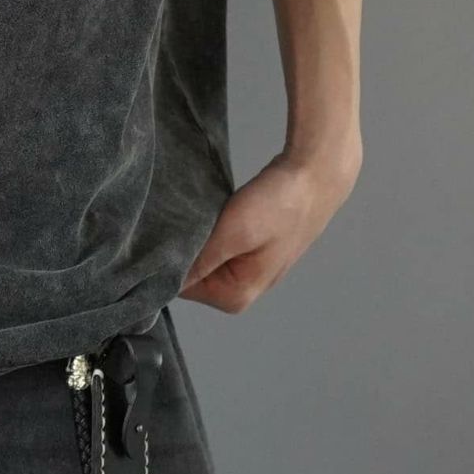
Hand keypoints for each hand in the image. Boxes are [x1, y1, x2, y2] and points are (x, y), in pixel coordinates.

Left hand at [179, 144, 360, 313]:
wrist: (314, 176)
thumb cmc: (277, 206)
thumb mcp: (234, 233)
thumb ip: (200, 260)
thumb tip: (162, 277)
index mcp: (234, 297)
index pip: (178, 287)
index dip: (165, 260)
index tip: (159, 233)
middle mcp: (239, 291)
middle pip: (190, 274)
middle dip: (180, 248)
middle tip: (176, 217)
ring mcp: (247, 270)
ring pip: (201, 257)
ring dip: (194, 237)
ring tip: (191, 212)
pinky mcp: (250, 248)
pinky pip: (215, 244)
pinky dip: (207, 230)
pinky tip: (207, 212)